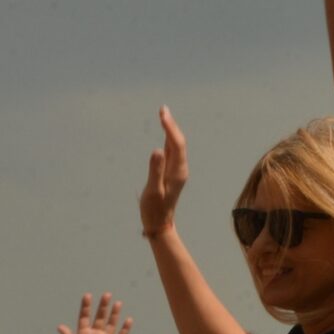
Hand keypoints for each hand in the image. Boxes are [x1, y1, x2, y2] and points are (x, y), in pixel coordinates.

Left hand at [57, 292, 132, 333]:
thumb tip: (60, 326)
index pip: (84, 317)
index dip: (85, 307)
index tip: (87, 296)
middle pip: (99, 317)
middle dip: (102, 306)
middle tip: (107, 295)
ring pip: (110, 323)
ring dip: (114, 314)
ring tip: (118, 303)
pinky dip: (125, 328)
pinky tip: (128, 320)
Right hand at [140, 106, 188, 236]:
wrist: (160, 224)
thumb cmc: (154, 209)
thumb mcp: (153, 190)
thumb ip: (155, 170)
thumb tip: (158, 151)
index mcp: (178, 171)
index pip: (177, 144)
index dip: (170, 128)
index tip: (163, 114)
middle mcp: (180, 169)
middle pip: (178, 142)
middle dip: (171, 125)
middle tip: (163, 109)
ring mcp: (177, 171)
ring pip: (176, 146)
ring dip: (170, 130)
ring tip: (163, 115)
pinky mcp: (172, 173)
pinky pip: (172, 152)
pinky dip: (168, 140)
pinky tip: (165, 134)